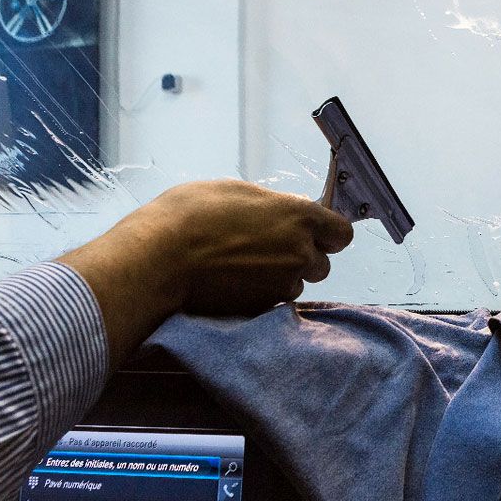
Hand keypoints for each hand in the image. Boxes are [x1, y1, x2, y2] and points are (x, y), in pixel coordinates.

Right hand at [58, 179, 354, 368]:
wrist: (158, 259)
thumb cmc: (190, 214)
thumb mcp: (236, 192)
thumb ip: (273, 206)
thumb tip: (286, 213)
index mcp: (300, 217)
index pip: (342, 234)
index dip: (329, 235)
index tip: (314, 235)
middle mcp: (300, 252)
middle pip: (321, 264)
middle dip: (302, 259)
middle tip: (268, 250)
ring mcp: (283, 283)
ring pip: (296, 285)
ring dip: (280, 278)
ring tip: (244, 267)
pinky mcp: (263, 307)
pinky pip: (273, 302)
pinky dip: (261, 295)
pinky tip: (234, 283)